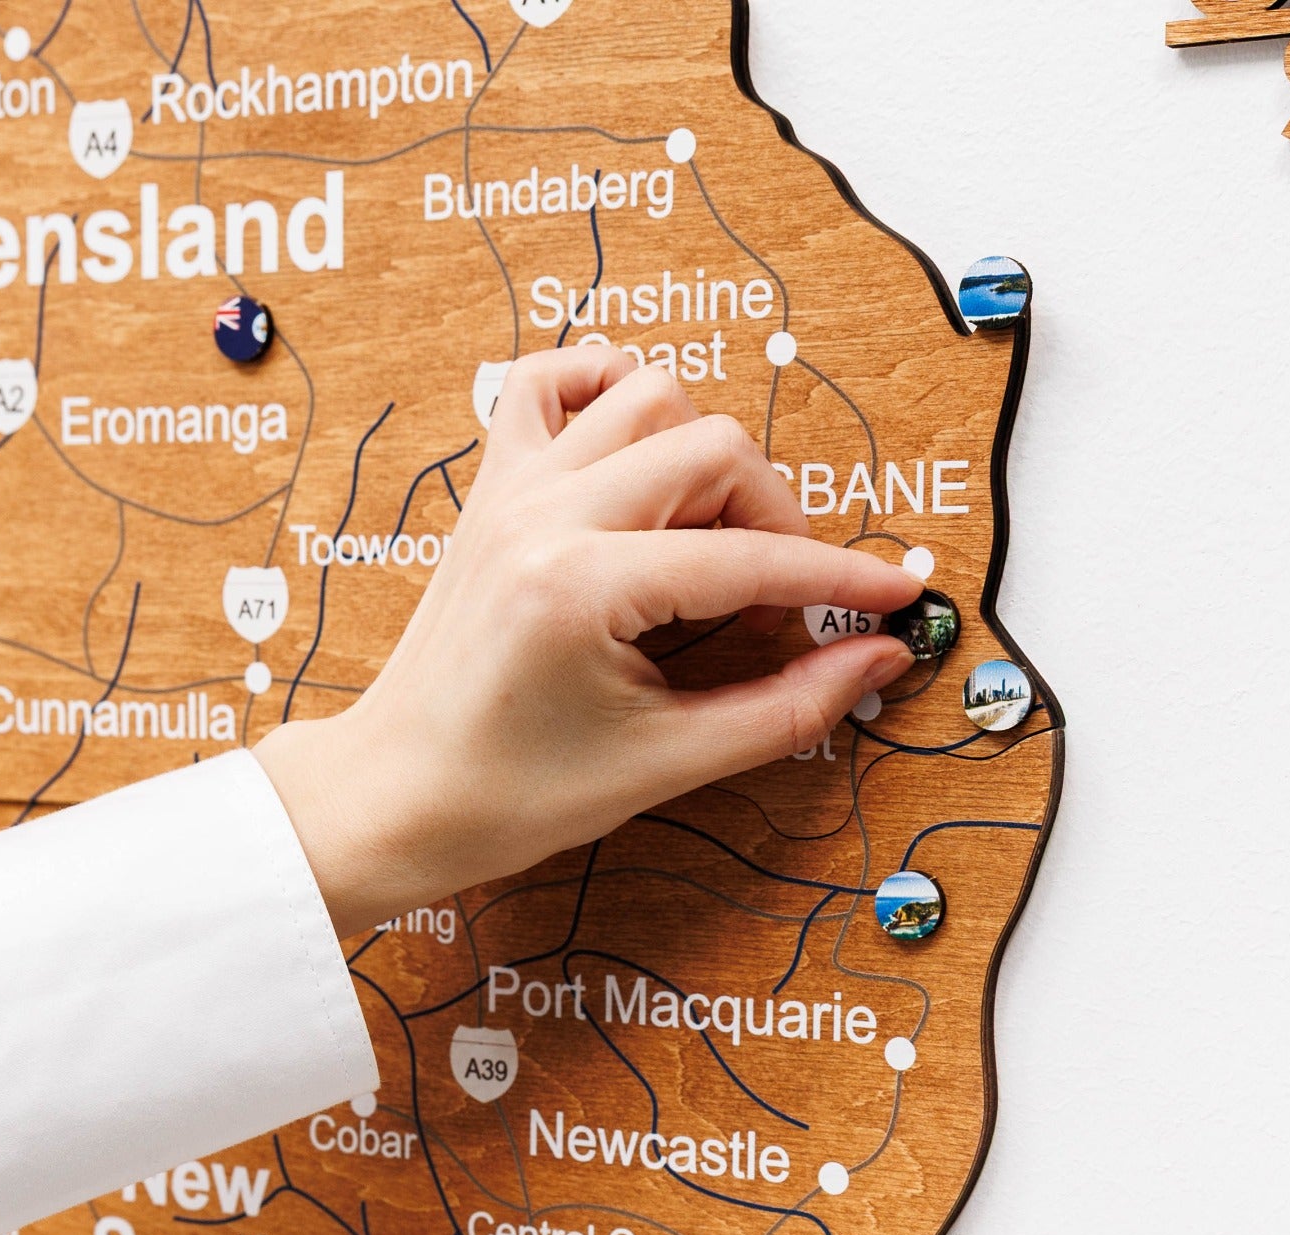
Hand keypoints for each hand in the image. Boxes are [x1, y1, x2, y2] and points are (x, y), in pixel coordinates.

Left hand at [253, 348, 921, 937]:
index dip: (838, 582)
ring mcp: (511, 489)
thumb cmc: (509, 795)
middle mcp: (545, 514)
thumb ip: (782, 708)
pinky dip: (606, 392)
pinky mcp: (490, 488)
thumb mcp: (663, 765)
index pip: (750, 561)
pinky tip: (638, 460)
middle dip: (774, 520)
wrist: (396, 797)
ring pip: (647, 396)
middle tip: (776, 604)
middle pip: (713, 446)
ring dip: (705, 456)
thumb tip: (873, 660)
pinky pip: (549, 382)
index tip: (893, 597)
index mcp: (583, 587)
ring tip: (712, 542)